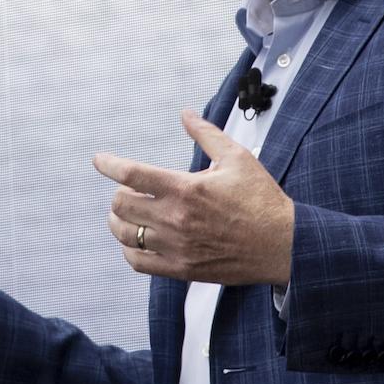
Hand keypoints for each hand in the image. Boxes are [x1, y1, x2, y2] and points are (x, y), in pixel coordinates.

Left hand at [93, 109, 294, 285]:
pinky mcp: (181, 269)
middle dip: (120, 194)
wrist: (283, 244)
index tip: (100, 160)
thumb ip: (206, 134)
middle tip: (128, 192)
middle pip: (121, 205)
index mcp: (185, 189)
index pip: (131, 174)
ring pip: (124, 234)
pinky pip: (138, 262)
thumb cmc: (261, 199)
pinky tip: (137, 241)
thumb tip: (185, 114)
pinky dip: (130, 250)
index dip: (109, 164)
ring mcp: (176, 247)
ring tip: (126, 214)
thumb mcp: (237, 158)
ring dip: (119, 221)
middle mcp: (175, 219)